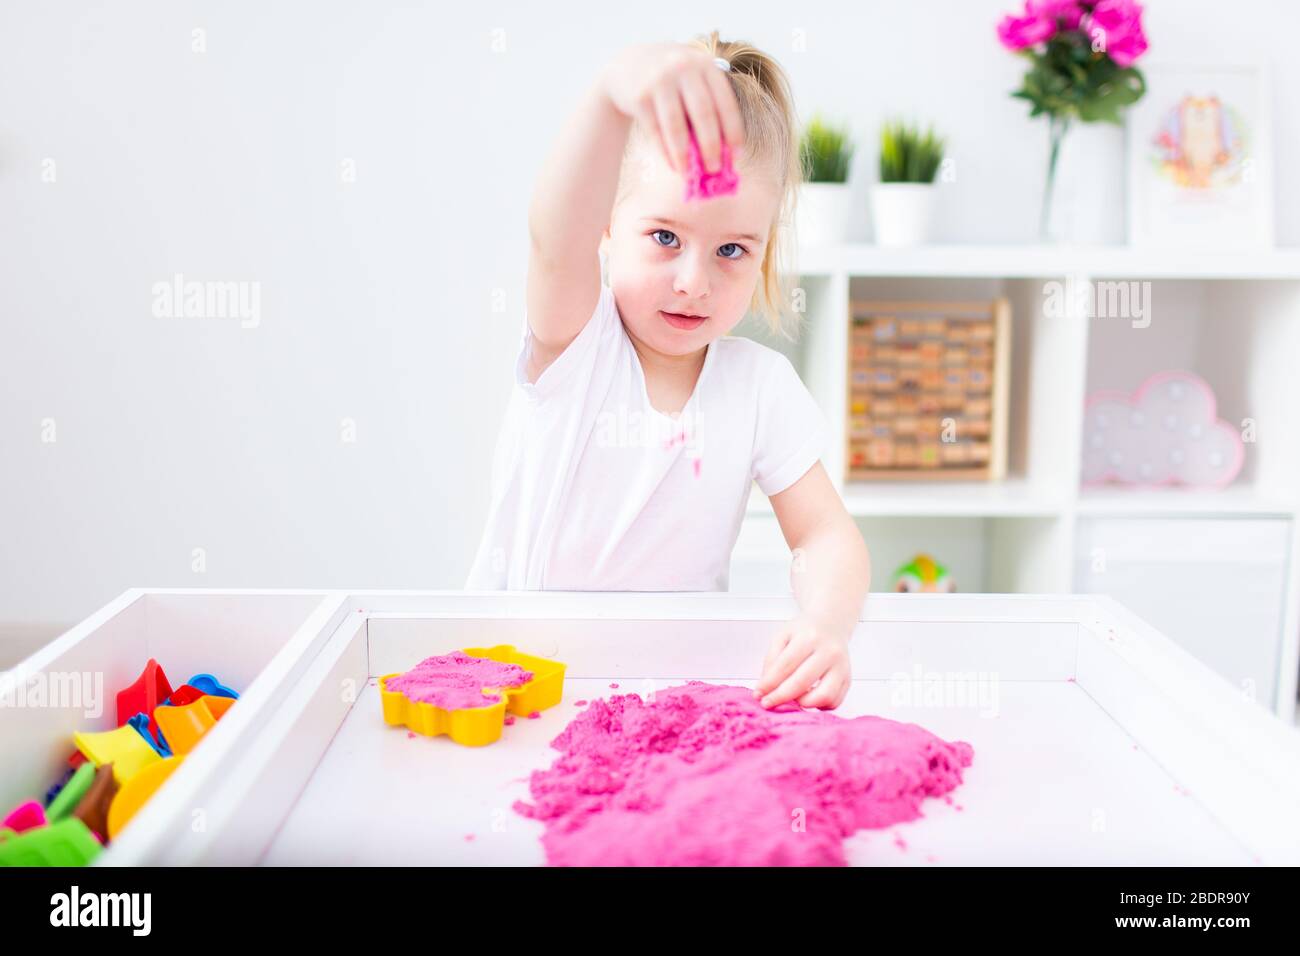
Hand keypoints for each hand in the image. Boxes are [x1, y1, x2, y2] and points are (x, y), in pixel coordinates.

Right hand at [599, 42, 745, 175]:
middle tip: (714, 169)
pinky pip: (655, 130)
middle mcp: (684, 67)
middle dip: (710, 145)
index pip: (725, 102)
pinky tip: (673, 165)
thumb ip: (709, 106)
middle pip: (703, 113)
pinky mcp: (640, 96)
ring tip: (689, 174)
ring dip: (684, 154)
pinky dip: (665, 151)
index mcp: (706, 65)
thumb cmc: (673, 80)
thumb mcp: (694, 80)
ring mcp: (660, 80)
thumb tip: (723, 153)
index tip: (737, 155)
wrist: (630, 63)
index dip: (733, 131)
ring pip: (676, 125)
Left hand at [754, 614, 851, 709]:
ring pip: (823, 696)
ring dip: (803, 703)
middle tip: (767, 703)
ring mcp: (842, 666)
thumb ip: (772, 660)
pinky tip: (808, 697)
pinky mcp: (848, 679)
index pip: (785, 666)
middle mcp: (829, 652)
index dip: (769, 684)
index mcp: (809, 638)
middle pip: (802, 682)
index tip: (758, 694)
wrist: (831, 624)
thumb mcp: (782, 636)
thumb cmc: (805, 632)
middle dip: (780, 697)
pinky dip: (818, 705)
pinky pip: (834, 702)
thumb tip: (765, 688)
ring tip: (792, 699)